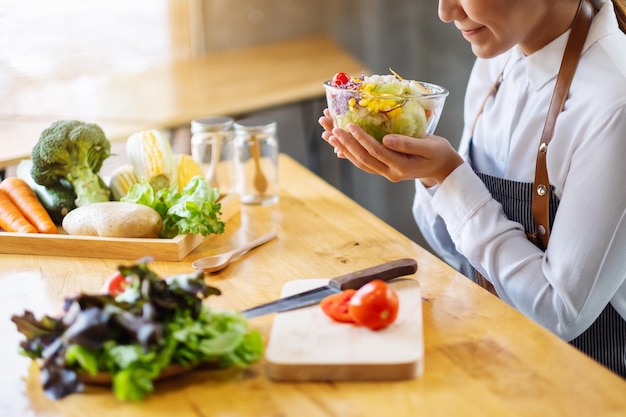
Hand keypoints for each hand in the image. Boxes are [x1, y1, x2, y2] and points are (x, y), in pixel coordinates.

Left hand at [318, 109, 462, 184]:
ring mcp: (384, 172)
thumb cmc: (438, 153)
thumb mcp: (429, 146)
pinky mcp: (382, 168)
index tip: (350, 125)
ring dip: (341, 147)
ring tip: (327, 133)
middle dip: (344, 142)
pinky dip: (348, 152)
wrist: (442, 167)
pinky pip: (362, 161)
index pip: (377, 152)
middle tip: (330, 127)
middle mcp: (389, 172)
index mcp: (401, 166)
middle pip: (362, 158)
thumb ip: (408, 143)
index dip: (362, 139)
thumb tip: (386, 139)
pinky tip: (337, 142)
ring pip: (359, 161)